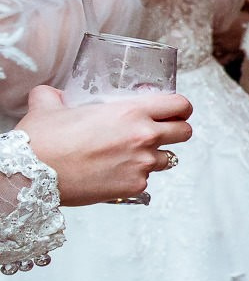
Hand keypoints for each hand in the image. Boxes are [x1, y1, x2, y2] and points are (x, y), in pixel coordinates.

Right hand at [17, 85, 191, 204]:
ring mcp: (142, 164)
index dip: (181, 107)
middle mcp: (144, 137)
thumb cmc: (42, 140)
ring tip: (133, 153)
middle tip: (161, 130)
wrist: (32, 175)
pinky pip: (146, 180)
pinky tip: (115, 172)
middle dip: (176, 130)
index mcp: (131, 112)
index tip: (176, 110)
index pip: (180, 105)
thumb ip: (56, 95)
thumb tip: (53, 93)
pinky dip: (135, 176)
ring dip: (156, 155)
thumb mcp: (48, 105)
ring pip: (169, 158)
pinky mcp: (135, 186)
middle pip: (185, 132)